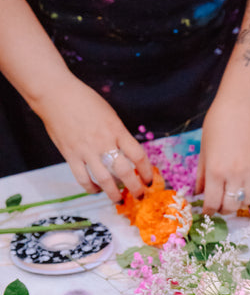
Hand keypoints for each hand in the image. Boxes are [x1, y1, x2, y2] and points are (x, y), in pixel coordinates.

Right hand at [36, 74, 152, 202]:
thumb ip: (119, 134)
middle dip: (135, 188)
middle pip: (125, 172)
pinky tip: (96, 190)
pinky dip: (91, 188)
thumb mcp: (109, 114)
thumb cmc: (84, 100)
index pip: (138, 156)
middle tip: (139, 195)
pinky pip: (83, 179)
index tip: (149, 180)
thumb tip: (127, 154)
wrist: (56, 94)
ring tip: (119, 199)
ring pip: (104, 180)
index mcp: (116, 130)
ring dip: (114, 194)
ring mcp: (86, 150)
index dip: (146, 172)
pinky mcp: (70, 155)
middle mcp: (104, 142)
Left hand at [196, 96, 249, 214]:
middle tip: (218, 205)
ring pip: (246, 202)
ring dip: (238, 203)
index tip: (206, 211)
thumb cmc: (218, 124)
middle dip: (223, 210)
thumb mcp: (204, 150)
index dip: (208, 211)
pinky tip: (242, 185)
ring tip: (231, 196)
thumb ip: (202, 174)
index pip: (212, 203)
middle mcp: (234, 175)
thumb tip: (199, 193)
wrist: (242, 107)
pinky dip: (249, 192)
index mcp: (216, 171)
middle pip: (230, 207)